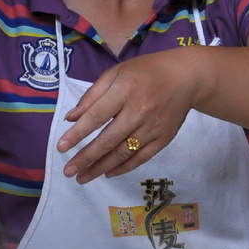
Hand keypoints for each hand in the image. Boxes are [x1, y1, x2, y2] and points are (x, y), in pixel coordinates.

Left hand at [56, 49, 208, 183]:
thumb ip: (93, 95)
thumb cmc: (147, 71)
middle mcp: (139, 110)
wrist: (187, 77)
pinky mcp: (164, 138)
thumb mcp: (116, 72)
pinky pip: (141, 158)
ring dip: (101, 168)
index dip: (77, 134)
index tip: (61, 147)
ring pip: (123, 153)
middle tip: (69, 171)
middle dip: (85, 158)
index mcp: (125, 90)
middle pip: (108, 140)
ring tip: (83, 177)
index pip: (96, 116)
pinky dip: (124, 168)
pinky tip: (108, 173)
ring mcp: (153, 127)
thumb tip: (71, 117)